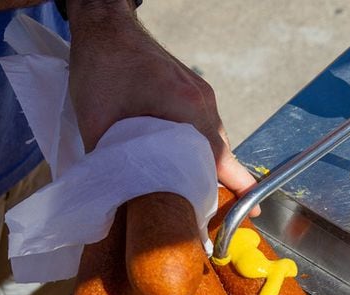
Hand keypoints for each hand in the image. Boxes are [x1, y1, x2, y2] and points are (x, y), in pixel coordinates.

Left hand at [67, 1, 257, 204]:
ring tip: (199, 193)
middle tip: (216, 213)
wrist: (105, 27)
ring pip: (215, 140)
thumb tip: (116, 198)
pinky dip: (200, 147)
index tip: (252, 211)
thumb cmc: (100, 69)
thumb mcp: (97, 123)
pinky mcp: (194, 89)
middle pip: (222, 152)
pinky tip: (185, 162)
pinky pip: (206, 126)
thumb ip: (110, 163)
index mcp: (186, 107)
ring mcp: (202, 94)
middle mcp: (203, 101)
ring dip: (209, 165)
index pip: (220, 158)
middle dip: (223, 183)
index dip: (238, 187)